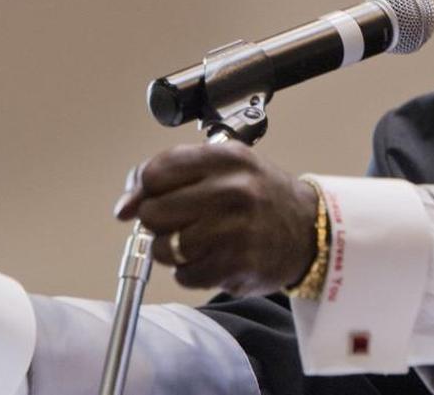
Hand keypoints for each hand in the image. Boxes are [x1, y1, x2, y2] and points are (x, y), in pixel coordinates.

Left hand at [114, 141, 318, 295]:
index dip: (143, 190)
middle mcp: (232, 189)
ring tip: (200, 242)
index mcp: (226, 158)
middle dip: (159, 222)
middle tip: (181, 222)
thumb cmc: (260, 197)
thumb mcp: (225, 168)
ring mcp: (236, 228)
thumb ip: (173, 176)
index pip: (156, 173)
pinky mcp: (238, 263)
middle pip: (154, 212)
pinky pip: (185, 274)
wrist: (309, 229)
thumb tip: (124, 206)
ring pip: (165, 247)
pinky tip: (213, 259)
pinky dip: (191, 272)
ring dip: (173, 250)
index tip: (145, 201)